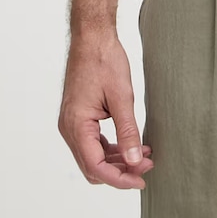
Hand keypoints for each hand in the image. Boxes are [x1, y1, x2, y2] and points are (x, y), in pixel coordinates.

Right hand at [58, 30, 153, 189]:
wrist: (92, 37)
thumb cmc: (104, 61)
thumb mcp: (122, 97)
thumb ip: (128, 131)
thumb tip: (135, 161)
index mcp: (76, 125)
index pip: (96, 166)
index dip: (119, 178)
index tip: (141, 180)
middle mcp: (69, 128)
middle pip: (93, 166)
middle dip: (120, 171)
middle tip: (147, 167)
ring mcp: (72, 123)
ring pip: (93, 156)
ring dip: (117, 160)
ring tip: (144, 156)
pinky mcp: (78, 117)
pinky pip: (93, 142)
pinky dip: (111, 148)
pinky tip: (132, 144)